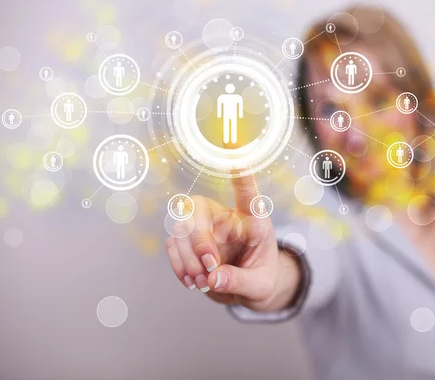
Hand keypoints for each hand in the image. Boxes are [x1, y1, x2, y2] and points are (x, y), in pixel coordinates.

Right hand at [164, 175, 300, 311]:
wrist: (248, 292)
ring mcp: (205, 229)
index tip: (231, 143)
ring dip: (188, 259)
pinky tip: (192, 281)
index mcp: (252, 221)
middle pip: (199, 208)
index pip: (246, 193)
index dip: (239, 171)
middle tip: (210, 268)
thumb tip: (214, 278)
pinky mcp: (190, 243)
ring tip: (203, 282)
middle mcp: (226, 218)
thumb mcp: (259, 285)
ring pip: (181, 229)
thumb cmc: (262, 279)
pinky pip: (173, 245)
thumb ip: (239, 280)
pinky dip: (179, 265)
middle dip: (199, 240)